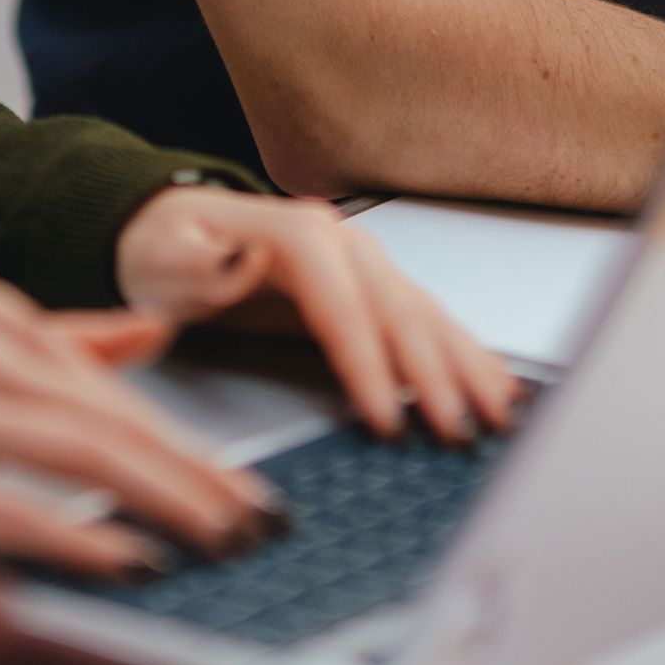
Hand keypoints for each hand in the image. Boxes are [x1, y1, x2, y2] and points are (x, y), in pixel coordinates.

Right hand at [0, 284, 271, 573]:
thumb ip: (54, 338)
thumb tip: (149, 340)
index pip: (114, 388)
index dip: (189, 443)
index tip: (247, 489)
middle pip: (112, 421)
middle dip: (199, 476)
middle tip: (264, 523)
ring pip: (79, 455)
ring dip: (165, 502)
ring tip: (224, 542)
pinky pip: (7, 506)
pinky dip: (77, 537)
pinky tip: (130, 563)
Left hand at [118, 185, 522, 444]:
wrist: (168, 234)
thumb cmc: (164, 253)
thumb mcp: (164, 256)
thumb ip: (199, 265)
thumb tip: (240, 262)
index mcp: (297, 233)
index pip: (343, 305)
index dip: (368, 363)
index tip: (385, 419)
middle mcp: (344, 244)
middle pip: (400, 311)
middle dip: (434, 376)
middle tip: (459, 432)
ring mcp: (365, 265)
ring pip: (428, 317)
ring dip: (467, 367)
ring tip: (500, 416)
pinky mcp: (373, 291)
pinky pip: (429, 323)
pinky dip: (466, 355)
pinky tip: (497, 386)